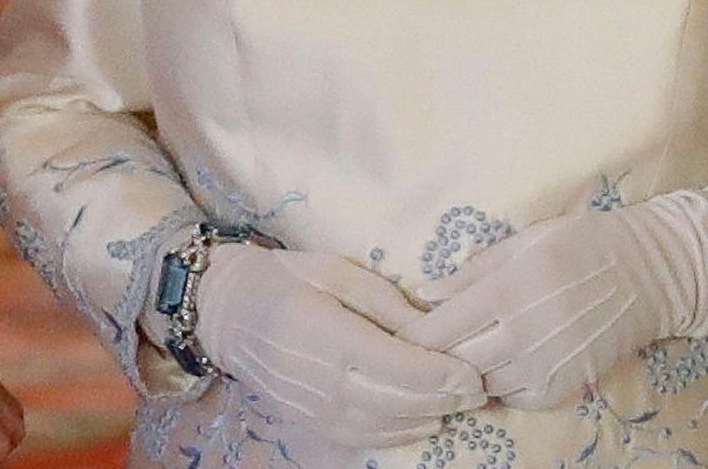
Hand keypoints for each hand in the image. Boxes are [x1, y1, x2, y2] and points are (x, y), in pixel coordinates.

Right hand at [195, 245, 486, 447]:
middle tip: (480, 392)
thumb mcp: (336, 271)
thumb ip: (385, 302)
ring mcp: (314, 408)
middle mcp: (322, 381)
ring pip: (382, 426)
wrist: (227, 313)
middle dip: (442, 400)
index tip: (473, 374)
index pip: (396, 366)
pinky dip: (398, 433)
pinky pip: (361, 436)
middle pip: (395, 402)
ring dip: (426, 419)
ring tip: (461, 405)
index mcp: (329, 335)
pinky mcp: (310, 422)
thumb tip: (431, 326)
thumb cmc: (286, 278)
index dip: (439, 375)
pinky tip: (424, 421)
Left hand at [399, 183, 707, 411]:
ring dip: (465, 371)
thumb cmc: (582, 243)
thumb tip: (423, 294)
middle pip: (454, 362)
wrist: (648, 273)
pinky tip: (500, 362)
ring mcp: (544, 366)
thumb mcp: (524, 240)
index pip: (440, 327)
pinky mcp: (562, 388)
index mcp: (509, 288)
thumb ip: (472, 271)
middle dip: (432, 358)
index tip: (397, 332)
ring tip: (460, 353)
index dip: (413, 334)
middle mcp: (523, 333)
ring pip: (480, 384)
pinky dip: (498, 384)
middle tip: (420, 348)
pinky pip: (512, 397)